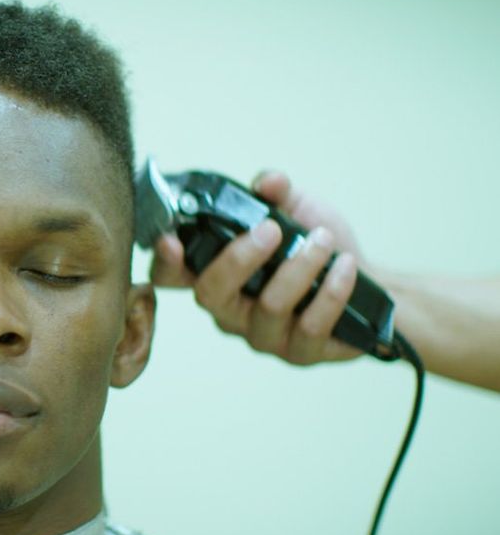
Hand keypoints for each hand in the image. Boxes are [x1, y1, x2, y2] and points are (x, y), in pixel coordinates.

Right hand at [149, 171, 362, 364]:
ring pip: (267, 307)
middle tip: (272, 229)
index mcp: (217, 275)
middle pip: (210, 295)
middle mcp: (231, 311)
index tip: (172, 240)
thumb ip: (276, 194)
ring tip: (323, 240)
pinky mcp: (301, 353)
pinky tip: (345, 267)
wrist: (370, 285)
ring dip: (298, 268)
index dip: (164, 263)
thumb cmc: (319, 247)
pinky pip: (310, 328)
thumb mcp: (297, 210)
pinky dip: (330, 292)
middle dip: (239, 259)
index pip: (172, 277)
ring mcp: (263, 335)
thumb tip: (268, 182)